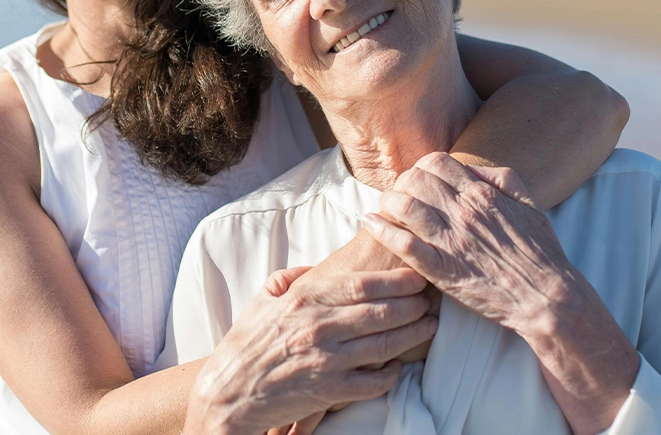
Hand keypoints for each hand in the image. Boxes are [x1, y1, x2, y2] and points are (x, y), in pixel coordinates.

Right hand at [185, 265, 437, 434]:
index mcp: (306, 299)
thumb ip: (292, 278)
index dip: (397, 279)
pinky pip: (373, 382)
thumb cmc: (246, 342)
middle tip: (431, 300)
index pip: (363, 284)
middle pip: (382, 312)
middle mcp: (319, 327)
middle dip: (414, 304)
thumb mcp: (264, 299)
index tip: (417, 276)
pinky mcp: (329, 391)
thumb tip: (315, 268)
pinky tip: (399, 365)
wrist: (228, 391)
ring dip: (413, 334)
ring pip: (385, 344)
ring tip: (430, 326)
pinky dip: (392, 373)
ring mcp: (326, 360)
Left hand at [362, 152, 572, 333]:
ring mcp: (450, 241)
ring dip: (388, 202)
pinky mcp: (441, 270)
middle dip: (402, 182)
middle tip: (400, 194)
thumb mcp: (528, 203)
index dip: (421, 167)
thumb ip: (502, 178)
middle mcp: (463, 213)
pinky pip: (402, 244)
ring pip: (403, 206)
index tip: (419, 179)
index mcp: (482, 195)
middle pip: (414, 180)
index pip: (436, 162)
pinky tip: (369, 224)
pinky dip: (381, 230)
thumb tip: (473, 168)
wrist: (545, 297)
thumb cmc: (540, 252)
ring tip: (384, 207)